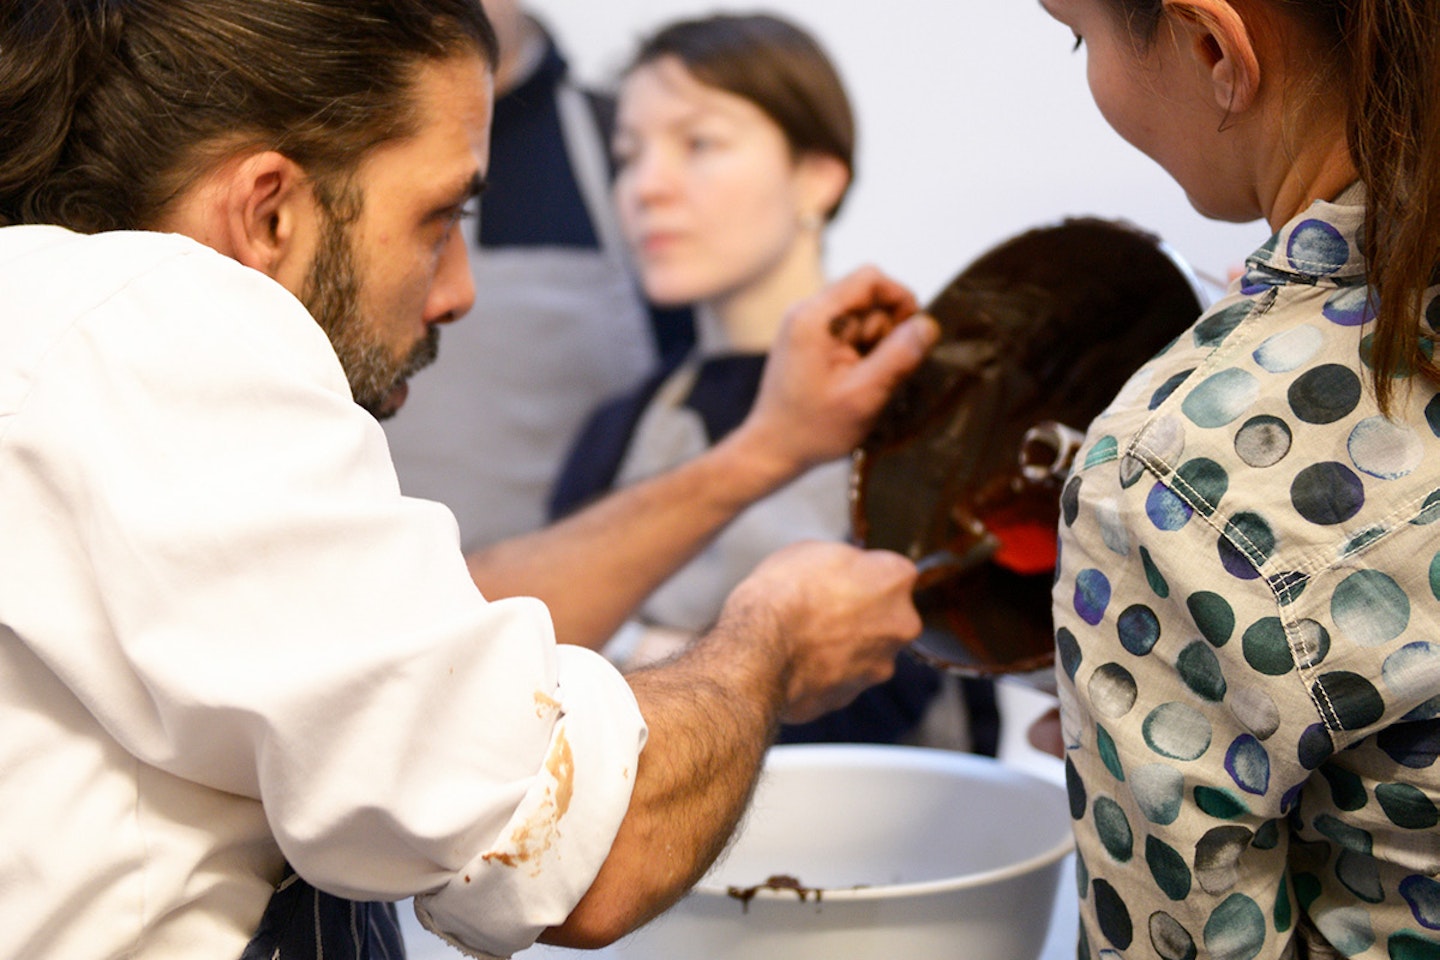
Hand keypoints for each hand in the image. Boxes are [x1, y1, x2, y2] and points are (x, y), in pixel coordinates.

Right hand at [720, 540, 921, 724]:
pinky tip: (796, 661)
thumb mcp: (812, 549)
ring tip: (803, 638)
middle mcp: (901, 624)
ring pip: (865, 651)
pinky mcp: (851, 695)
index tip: (840, 577)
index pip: (890, 572)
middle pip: (886, 615)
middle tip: (821, 609)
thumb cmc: (784, 592)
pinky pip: (840, 678)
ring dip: (843, 645)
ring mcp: (879, 665)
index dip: (860, 574)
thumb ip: (846, 561)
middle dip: (859, 614)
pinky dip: (823, 671)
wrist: (759, 649)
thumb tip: (847, 571)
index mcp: (895, 578)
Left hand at [740, 267, 935, 475]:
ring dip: (874, 346)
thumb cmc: (813, 428)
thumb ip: (898, 357)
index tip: (913, 334)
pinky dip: (861, 353)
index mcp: (815, 317)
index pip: (870, 279)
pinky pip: (848, 333)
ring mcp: (805, 325)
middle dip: (886, 331)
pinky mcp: (808, 340)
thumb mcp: (863, 396)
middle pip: (867, 299)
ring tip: (863, 381)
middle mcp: (806, 312)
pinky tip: (853, 381)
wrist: (772, 449)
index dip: (900, 298)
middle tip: (879, 371)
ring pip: (861, 318)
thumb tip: (928, 325)